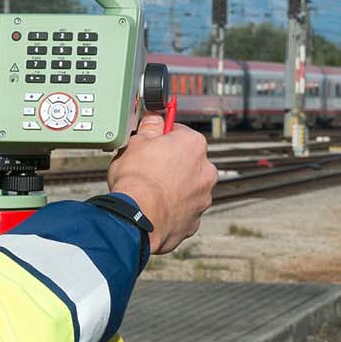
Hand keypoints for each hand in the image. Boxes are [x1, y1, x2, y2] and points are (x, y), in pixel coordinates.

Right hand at [107, 114, 215, 254]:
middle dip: (172, 164)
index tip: (153, 142)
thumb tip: (153, 120)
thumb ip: (149, 128)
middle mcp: (205, 170)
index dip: (163, 137)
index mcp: (193, 145)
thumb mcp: (135, 142)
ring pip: (188, 187)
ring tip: (150, 192)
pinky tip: (155, 208)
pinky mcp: (194, 221)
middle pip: (188, 161)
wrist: (136, 218)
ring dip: (174, 188)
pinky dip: (172, 209)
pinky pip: (184, 210)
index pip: (180, 132)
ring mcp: (202, 197)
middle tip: (149, 168)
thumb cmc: (137, 181)